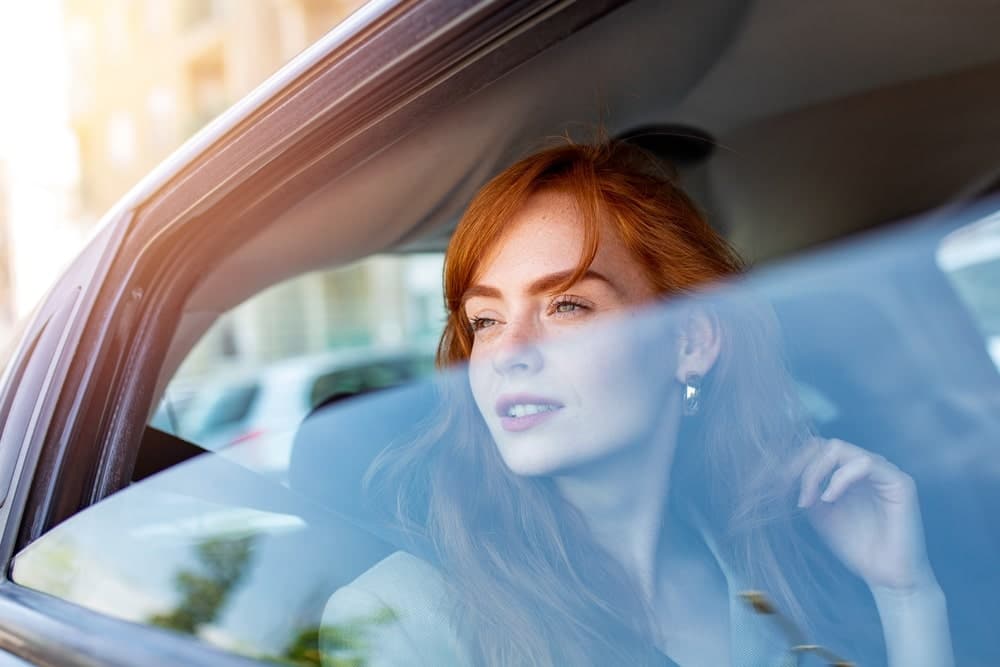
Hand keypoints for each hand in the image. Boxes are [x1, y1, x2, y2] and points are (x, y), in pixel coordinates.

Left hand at [794, 438, 936, 593]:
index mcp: (849, 471)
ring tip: (808, 501)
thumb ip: (806, 489)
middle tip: (786, 489)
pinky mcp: (900, 481)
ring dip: (815, 472)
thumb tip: (780, 472)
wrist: (885, 576)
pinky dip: (840, 477)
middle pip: (824, 444)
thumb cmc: (855, 546)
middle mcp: (867, 466)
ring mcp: (884, 471)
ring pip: (839, 448)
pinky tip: (829, 499)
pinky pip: (865, 463)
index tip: (776, 484)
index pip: (817, 448)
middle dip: (800, 466)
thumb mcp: (819, 513)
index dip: (794, 461)